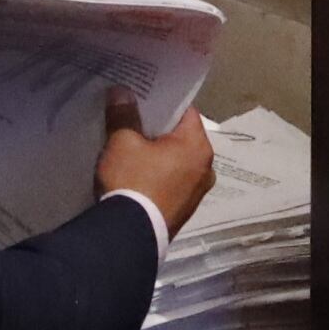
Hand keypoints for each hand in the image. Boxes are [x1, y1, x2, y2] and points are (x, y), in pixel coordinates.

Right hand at [97, 90, 216, 240]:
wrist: (128, 237)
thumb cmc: (132, 180)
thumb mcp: (122, 142)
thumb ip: (124, 114)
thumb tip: (121, 91)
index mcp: (198, 146)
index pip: (185, 111)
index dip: (162, 101)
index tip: (143, 97)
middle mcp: (206, 168)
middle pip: (181, 137)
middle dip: (158, 129)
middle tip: (134, 120)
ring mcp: (197, 193)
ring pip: (177, 161)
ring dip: (158, 155)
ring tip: (133, 147)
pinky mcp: (183, 211)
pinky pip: (172, 182)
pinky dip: (158, 175)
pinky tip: (137, 175)